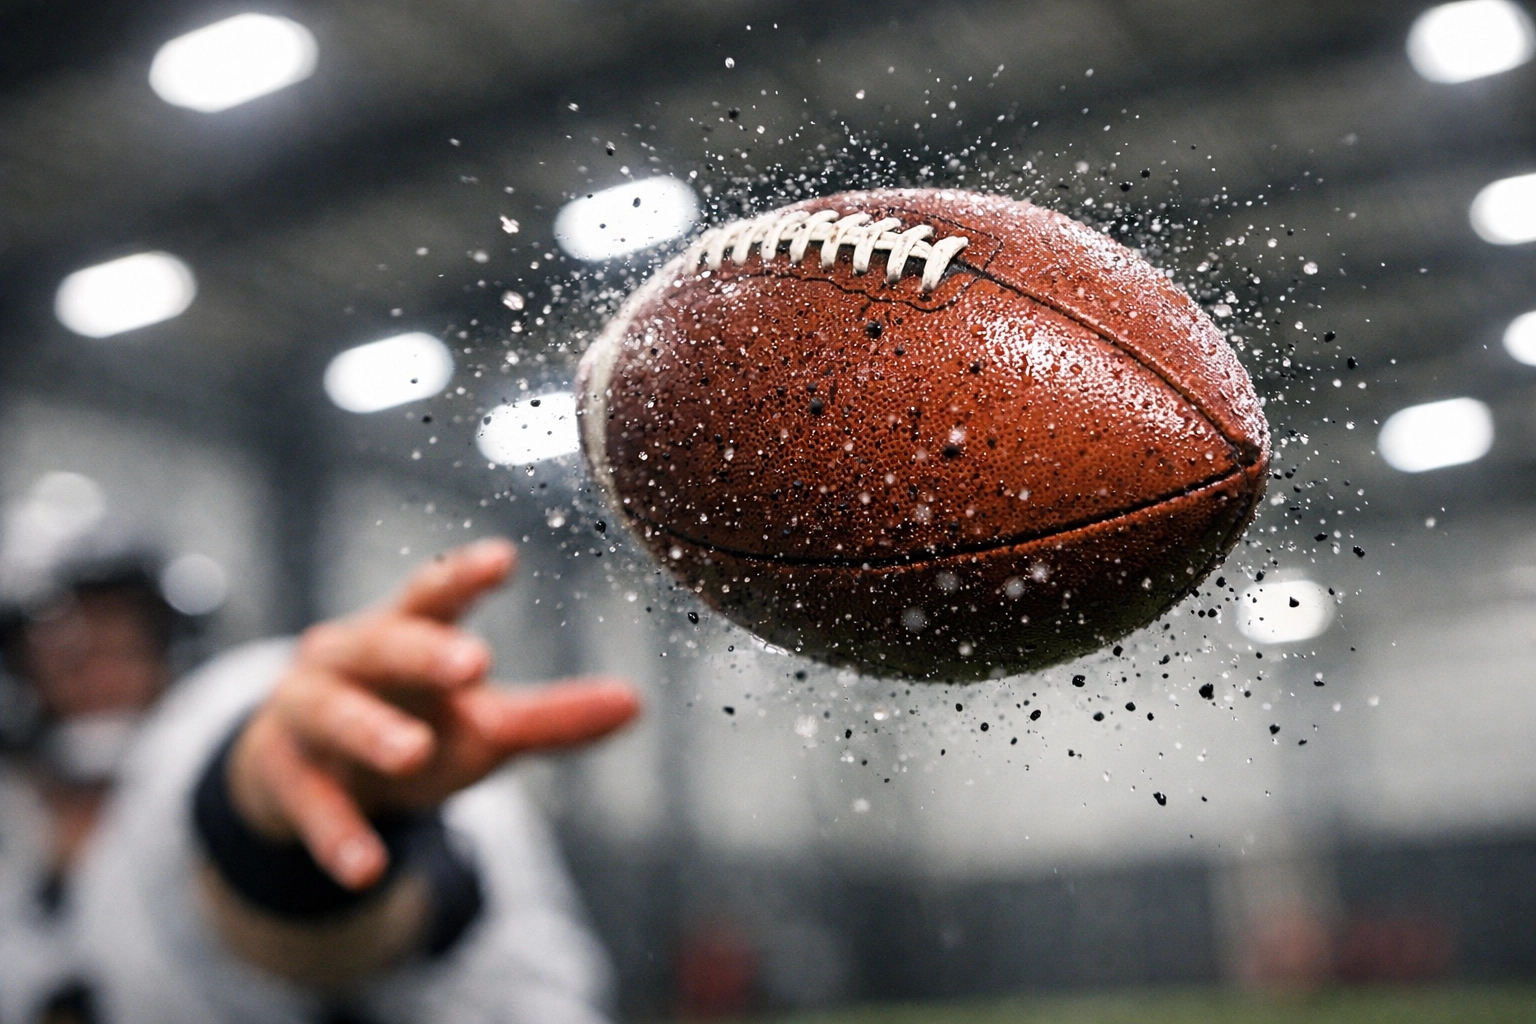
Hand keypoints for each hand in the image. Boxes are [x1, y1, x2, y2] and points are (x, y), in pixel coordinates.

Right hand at [227, 538, 639, 888]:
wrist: (304, 779)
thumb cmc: (410, 727)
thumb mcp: (480, 725)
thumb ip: (551, 717)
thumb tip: (635, 703)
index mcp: (402, 633)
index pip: (433, 595)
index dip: (465, 577)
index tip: (504, 558)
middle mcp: (348, 660)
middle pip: (383, 645)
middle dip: (423, 652)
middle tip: (473, 664)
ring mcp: (306, 714)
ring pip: (334, 714)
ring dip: (372, 732)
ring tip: (412, 751)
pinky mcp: (281, 776)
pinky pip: (309, 804)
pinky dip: (338, 834)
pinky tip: (367, 869)